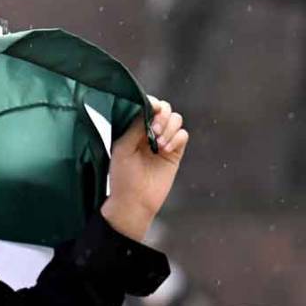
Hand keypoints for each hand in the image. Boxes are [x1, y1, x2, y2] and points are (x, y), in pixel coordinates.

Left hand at [101, 97, 187, 241]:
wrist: (134, 201)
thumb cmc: (123, 176)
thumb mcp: (123, 148)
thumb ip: (135, 126)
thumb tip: (149, 108)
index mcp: (135, 127)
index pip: (148, 106)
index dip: (153, 103)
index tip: (153, 108)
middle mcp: (150, 131)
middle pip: (165, 109)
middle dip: (162, 116)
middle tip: (154, 131)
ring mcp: (164, 141)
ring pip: (176, 120)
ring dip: (169, 128)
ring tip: (159, 144)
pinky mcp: (175, 153)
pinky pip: (183, 135)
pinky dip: (176, 138)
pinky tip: (165, 149)